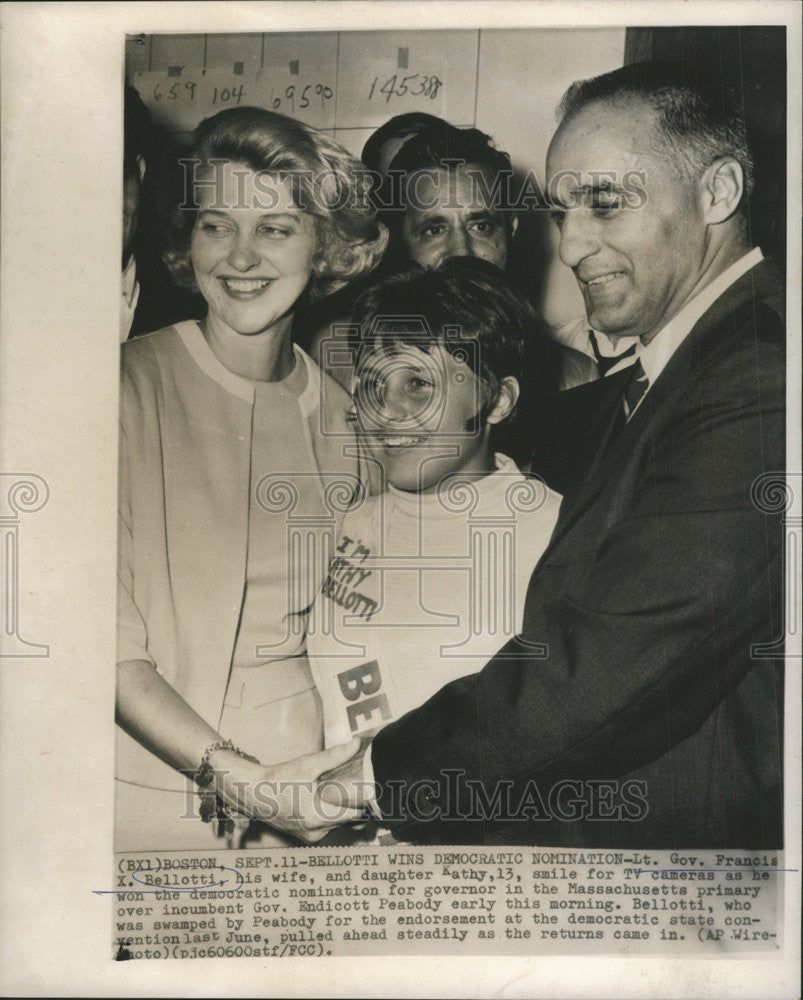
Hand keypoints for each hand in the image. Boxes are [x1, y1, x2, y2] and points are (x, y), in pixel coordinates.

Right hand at [211, 738, 365, 842]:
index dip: (364, 801)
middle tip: (361, 787)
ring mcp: (310, 836)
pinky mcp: (304, 835)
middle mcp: (316, 832)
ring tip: (345, 792)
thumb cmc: (279, 778)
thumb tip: (356, 744)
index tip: (370, 788)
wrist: (252, 793)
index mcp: (319, 817)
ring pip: (337, 824)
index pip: (355, 815)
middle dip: (354, 804)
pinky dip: (329, 815)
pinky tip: (328, 800)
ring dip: (341, 810)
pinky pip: (325, 827)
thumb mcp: (308, 764)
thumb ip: (335, 756)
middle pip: (348, 820)